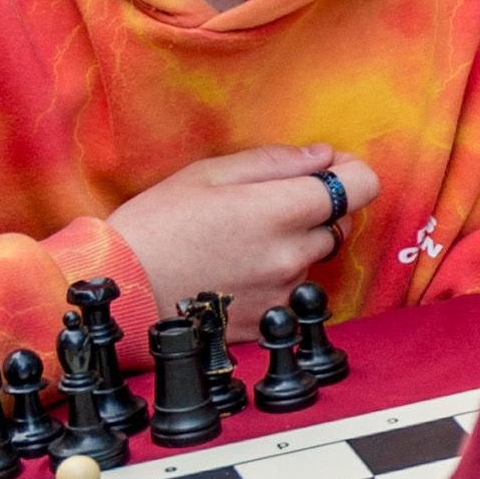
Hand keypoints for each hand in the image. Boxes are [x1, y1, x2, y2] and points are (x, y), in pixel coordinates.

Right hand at [105, 145, 380, 315]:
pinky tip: (233, 273)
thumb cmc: (154, 225)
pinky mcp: (269, 323)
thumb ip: (274, 162)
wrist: (116, 292)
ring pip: (314, 259)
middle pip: (339, 223)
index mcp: (279, 210)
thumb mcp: (207, 174)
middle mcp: (291, 255)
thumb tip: (323, 156)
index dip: (350, 172)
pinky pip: (292, 293)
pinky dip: (275, 280)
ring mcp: (282, 293)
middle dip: (315, 209)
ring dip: (293, 246)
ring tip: (236, 244)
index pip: (363, 186)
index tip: (327, 169)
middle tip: (264, 207)